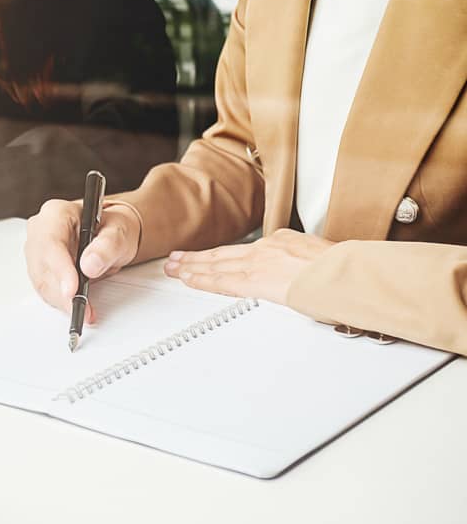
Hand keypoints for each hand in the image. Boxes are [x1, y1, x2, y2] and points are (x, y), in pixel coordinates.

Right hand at [25, 199, 141, 322]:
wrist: (109, 236)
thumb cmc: (111, 228)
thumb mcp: (119, 232)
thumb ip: (107, 246)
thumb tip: (90, 264)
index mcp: (56, 213)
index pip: (51, 243)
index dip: (59, 269)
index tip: (71, 290)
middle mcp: (41, 230)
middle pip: (42, 266)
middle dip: (61, 291)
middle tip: (82, 307)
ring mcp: (37, 250)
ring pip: (41, 281)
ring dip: (61, 300)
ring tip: (83, 310)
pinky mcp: (40, 269)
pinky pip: (45, 288)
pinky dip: (61, 301)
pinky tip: (76, 306)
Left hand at [163, 228, 334, 303]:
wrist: (350, 272)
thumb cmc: (348, 272)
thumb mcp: (328, 261)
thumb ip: (310, 270)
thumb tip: (311, 281)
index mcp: (286, 242)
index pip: (248, 251)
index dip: (226, 255)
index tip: (212, 257)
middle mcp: (269, 249)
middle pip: (226, 254)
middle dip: (198, 257)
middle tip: (176, 258)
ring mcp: (260, 263)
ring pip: (217, 265)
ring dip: (192, 267)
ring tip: (173, 269)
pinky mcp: (255, 279)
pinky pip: (221, 281)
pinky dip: (201, 279)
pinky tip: (187, 279)